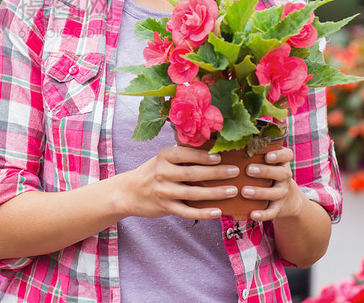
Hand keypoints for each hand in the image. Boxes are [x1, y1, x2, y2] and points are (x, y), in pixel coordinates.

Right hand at [119, 144, 242, 220]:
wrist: (129, 192)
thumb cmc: (152, 172)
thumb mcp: (162, 159)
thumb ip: (182, 156)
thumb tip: (212, 150)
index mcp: (163, 157)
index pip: (186, 154)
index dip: (204, 156)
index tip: (221, 156)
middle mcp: (162, 173)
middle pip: (193, 173)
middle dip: (217, 173)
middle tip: (235, 171)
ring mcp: (164, 192)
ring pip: (193, 193)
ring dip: (215, 193)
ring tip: (232, 191)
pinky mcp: (166, 207)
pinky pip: (187, 212)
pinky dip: (203, 213)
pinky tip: (217, 212)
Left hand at [241, 146, 303, 221]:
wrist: (285, 198)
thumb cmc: (265, 173)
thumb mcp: (263, 161)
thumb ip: (251, 152)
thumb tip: (219, 140)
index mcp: (281, 162)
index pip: (287, 155)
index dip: (279, 155)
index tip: (267, 155)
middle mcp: (284, 176)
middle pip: (281, 173)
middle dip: (265, 171)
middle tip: (248, 170)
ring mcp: (282, 192)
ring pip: (276, 192)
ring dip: (260, 192)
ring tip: (244, 191)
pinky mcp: (278, 207)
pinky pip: (273, 212)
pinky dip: (263, 214)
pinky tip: (252, 215)